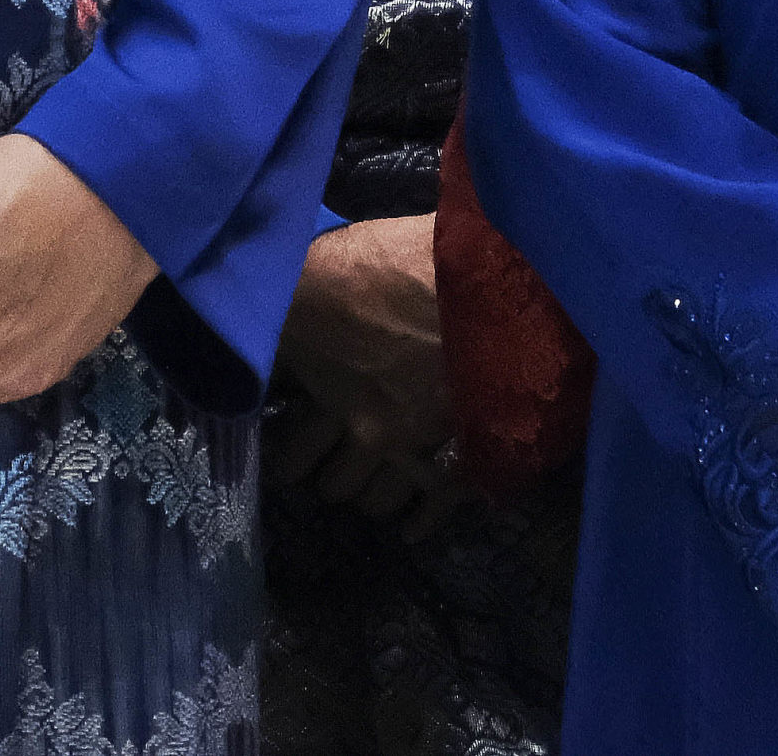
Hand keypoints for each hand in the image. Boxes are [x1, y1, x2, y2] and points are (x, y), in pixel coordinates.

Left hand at [271, 215, 457, 531]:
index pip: (291, 453)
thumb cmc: (412, 255)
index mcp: (328, 385)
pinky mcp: (469, 452)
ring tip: (371, 478)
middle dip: (330, 474)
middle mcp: (368, 428)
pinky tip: (413, 524)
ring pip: (379, 501)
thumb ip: (310, 303)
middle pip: (334, 486)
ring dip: (371, 492)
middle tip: (332, 459)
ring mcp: (422, 447)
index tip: (289, 441)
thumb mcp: (338, 266)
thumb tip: (282, 311)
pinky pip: (439, 507)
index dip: (287, 451)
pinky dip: (424, 519)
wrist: (495, 272)